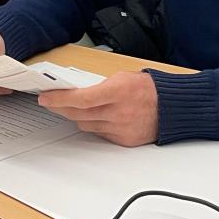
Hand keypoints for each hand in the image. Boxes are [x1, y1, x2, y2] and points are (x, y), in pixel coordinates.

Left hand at [37, 70, 158, 145]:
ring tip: (74, 108)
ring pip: (86, 125)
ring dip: (78, 117)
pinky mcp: (124, 140)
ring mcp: (121, 129)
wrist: (172, 107)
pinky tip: (96, 117)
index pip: (80, 99)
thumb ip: (100, 86)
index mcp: (117, 92)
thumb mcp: (122, 77)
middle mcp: (118, 112)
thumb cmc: (149, 88)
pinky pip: (100, 134)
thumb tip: (77, 92)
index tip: (46, 97)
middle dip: (61, 108)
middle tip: (50, 102)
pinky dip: (95, 125)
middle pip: (78, 114)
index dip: (59, 99)